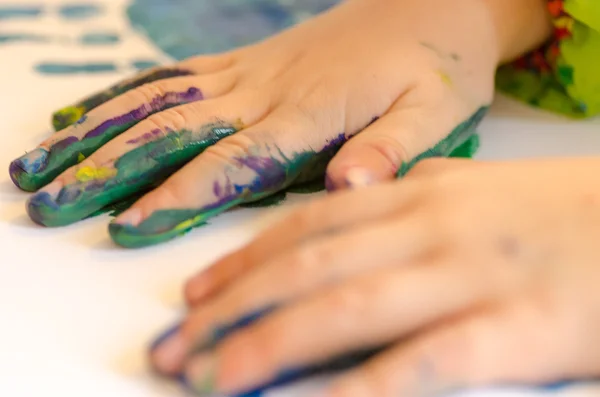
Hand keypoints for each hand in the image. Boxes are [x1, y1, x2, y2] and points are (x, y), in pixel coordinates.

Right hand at [8, 0, 504, 247]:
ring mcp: (250, 72)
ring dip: (96, 135)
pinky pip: (174, 75)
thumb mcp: (435, 112)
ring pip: (158, 102)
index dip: (179, 194)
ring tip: (40, 163)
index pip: (232, 161)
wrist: (434, 0)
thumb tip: (346, 186)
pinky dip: (123, 95)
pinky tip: (85, 113)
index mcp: (309, 113)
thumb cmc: (438, 62)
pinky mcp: (246, 62)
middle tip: (49, 202)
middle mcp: (267, 91)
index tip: (129, 224)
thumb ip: (389, 150)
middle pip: (173, 131)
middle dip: (108, 170)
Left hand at [150, 157, 599, 395]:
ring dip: (270, 344)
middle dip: (232, 310)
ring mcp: (469, 277)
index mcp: (419, 197)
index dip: (242, 261)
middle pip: (307, 269)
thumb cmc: (556, 210)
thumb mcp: (470, 189)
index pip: (306, 229)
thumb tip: (347, 206)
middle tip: (176, 347)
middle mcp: (429, 230)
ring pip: (346, 309)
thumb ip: (407, 196)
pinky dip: (360, 386)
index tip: (195, 295)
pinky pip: (422, 362)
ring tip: (212, 378)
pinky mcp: (516, 330)